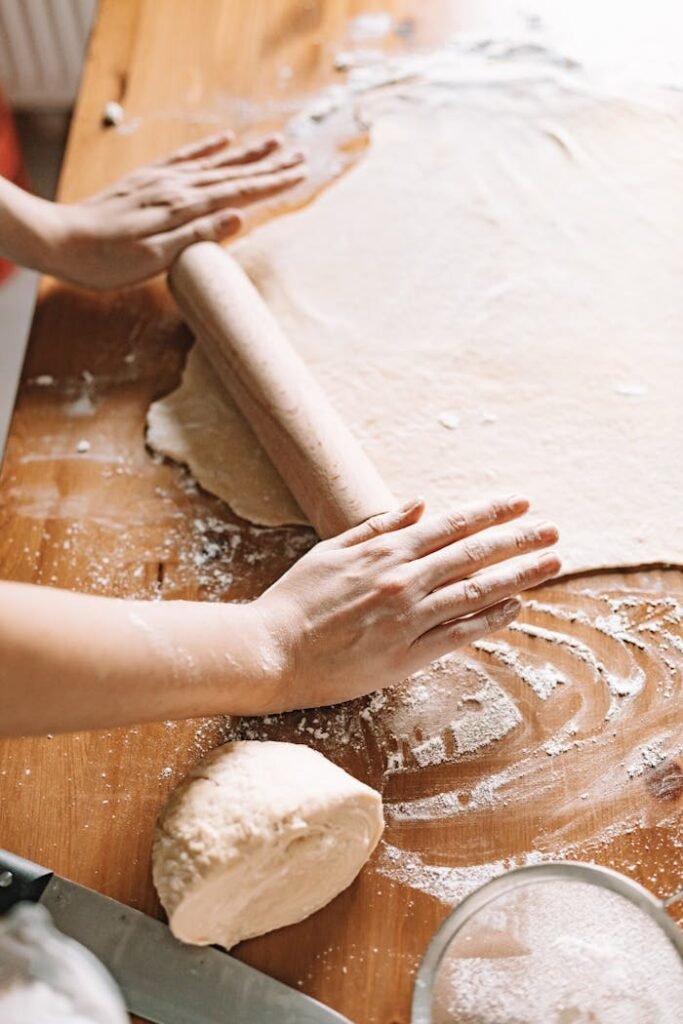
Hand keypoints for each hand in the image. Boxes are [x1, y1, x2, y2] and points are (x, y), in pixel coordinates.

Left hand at [44, 132, 305, 288]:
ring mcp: (160, 181)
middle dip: (270, 166)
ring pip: (214, 163)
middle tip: (303, 156)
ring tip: (276, 142)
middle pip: (233, 173)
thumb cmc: (106, 261)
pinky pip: (185, 159)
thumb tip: (239, 216)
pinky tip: (225, 141)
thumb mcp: (155, 258)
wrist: (59, 239)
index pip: (238, 192)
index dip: (272, 184)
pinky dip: (208, 149)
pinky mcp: (146, 181)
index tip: (302, 174)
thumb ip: (197, 235)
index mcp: (182, 208)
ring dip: (247, 154)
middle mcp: (175, 187)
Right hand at [253, 495, 560, 711]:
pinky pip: (459, 633)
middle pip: (473, 554)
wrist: (270, 650)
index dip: (490, 513)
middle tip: (553, 530)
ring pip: (475, 591)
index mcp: (384, 552)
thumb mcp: (330, 550)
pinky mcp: (406, 655)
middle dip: (518, 539)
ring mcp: (408, 619)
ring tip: (551, 563)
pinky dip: (490, 619)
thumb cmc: (295, 600)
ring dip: (518, 576)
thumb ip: (377, 527)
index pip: (450, 526)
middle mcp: (403, 581)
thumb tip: (418, 505)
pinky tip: (515, 607)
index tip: (521, 504)